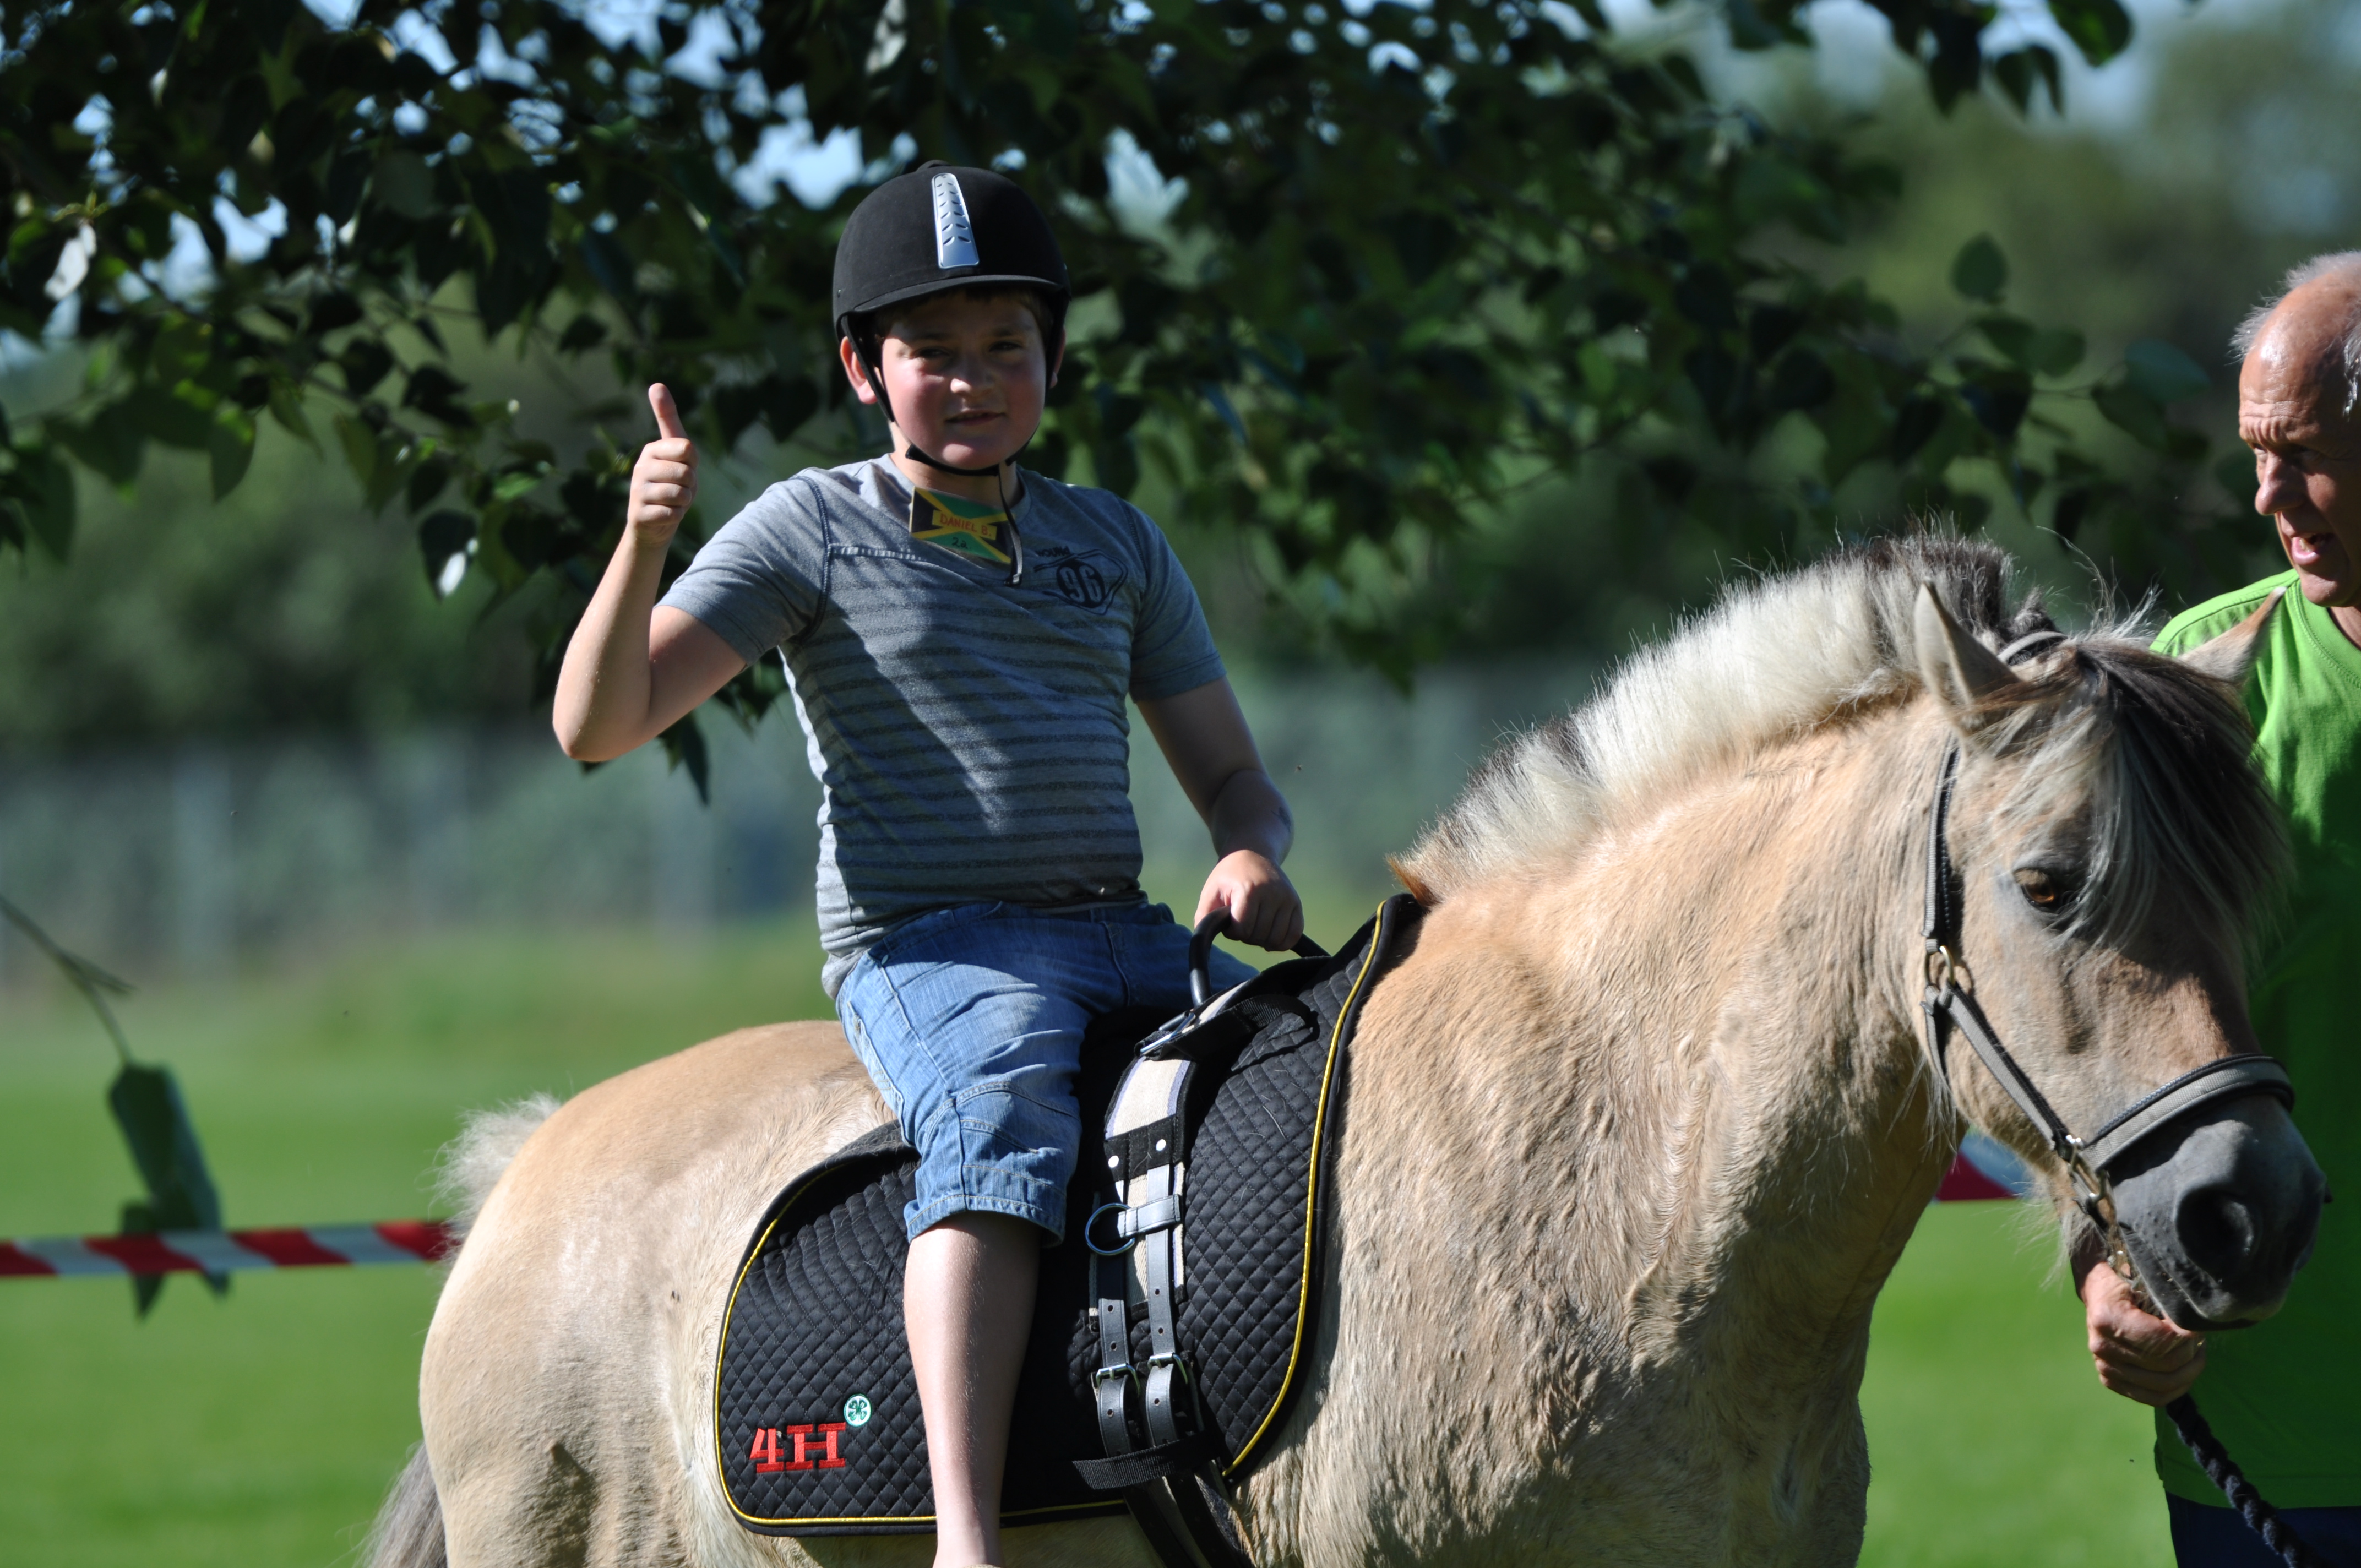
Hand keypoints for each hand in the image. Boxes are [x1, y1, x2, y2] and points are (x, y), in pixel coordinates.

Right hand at [629, 384, 697, 543]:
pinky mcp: (638, 513)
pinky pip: (674, 514)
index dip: (693, 464)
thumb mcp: (678, 453)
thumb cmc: (672, 485)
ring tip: (672, 503)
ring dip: (684, 503)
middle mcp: (640, 466)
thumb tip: (655, 384)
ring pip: (681, 494)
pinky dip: (676, 517)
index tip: (683, 468)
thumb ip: (668, 419)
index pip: (687, 448)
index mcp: (652, 449)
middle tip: (679, 490)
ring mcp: (637, 490)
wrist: (654, 524)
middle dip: (691, 486)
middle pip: (686, 473)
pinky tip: (664, 515)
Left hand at [1194, 850, 1303, 951]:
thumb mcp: (1211, 891)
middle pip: (1259, 936)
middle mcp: (1272, 893)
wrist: (1254, 853)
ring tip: (1254, 926)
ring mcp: (1287, 898)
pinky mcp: (1296, 903)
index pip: (1243, 929)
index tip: (1229, 919)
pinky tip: (1270, 937)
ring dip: (1262, 940)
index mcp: (1249, 889)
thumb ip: (1204, 916)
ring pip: (1276, 939)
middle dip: (1246, 935)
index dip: (1232, 931)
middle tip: (1241, 920)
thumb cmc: (1229, 875)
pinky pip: (1294, 934)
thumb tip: (1204, 938)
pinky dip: (1282, 942)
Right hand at [2081, 1256, 2205, 1406]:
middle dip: (2190, 1352)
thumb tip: (2196, 1321)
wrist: (2099, 1292)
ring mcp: (2104, 1366)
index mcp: (2107, 1319)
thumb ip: (2167, 1301)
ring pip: (2162, 1385)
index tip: (2199, 1327)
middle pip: (2164, 1365)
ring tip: (2196, 1352)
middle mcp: (2101, 1347)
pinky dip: (2177, 1388)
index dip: (2187, 1337)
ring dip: (2188, 1371)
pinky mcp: (2110, 1380)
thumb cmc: (2126, 1282)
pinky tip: (2186, 1371)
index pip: (2160, 1341)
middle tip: (2199, 1338)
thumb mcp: (2144, 1280)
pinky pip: (2153, 1397)